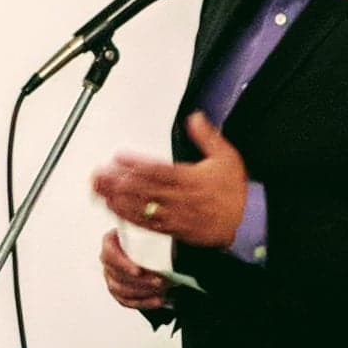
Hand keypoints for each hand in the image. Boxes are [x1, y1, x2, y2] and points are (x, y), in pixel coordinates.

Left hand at [90, 112, 247, 249]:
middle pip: (144, 189)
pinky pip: (149, 224)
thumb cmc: (236, 192)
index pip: (157, 169)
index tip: (119, 157)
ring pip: (142, 207)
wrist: (248, 222)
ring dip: (119, 199)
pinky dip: (130, 217)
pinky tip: (115, 210)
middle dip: (119, 182)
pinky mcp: (175, 229)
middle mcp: (179, 197)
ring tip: (100, 192)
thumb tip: (195, 118)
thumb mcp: (226, 156)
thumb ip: (207, 136)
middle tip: (99, 175)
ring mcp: (175, 214)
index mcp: (189, 178)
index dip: (136, 164)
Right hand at [99, 229, 166, 310]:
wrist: (151, 248)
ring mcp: (111, 278)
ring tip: (163, 289)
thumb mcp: (147, 230)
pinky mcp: (119, 292)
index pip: (110, 254)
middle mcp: (108, 261)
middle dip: (141, 281)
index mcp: (111, 242)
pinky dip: (144, 302)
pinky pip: (127, 301)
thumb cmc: (147, 237)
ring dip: (143, 291)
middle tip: (160, 281)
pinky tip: (159, 301)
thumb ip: (151, 232)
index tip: (138, 271)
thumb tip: (165, 232)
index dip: (123, 264)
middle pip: (117, 275)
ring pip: (121, 290)